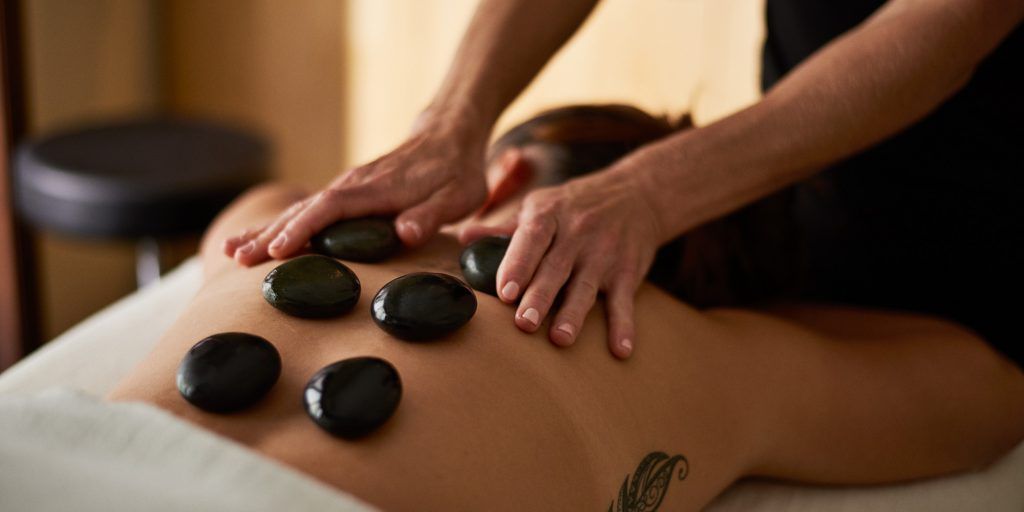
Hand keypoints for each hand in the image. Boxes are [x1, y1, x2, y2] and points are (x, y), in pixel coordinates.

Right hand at [224, 114, 489, 264]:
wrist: (448, 137)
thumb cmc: (456, 173)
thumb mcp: (456, 197)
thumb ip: (430, 215)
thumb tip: (406, 234)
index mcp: (376, 190)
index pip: (331, 209)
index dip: (304, 230)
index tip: (278, 250)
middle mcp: (353, 186)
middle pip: (303, 211)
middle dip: (269, 235)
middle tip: (237, 259)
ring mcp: (346, 188)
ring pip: (299, 210)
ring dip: (265, 230)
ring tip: (231, 252)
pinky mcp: (345, 194)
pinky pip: (307, 210)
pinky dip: (280, 224)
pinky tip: (258, 239)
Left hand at [462, 166, 664, 358]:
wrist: (637, 194)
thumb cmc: (577, 205)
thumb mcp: (542, 205)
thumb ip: (505, 228)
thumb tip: (464, 238)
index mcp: (550, 215)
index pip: (532, 238)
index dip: (518, 263)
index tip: (504, 291)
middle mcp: (577, 234)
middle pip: (556, 268)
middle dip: (540, 296)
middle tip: (524, 323)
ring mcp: (604, 254)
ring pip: (585, 286)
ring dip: (574, 314)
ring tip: (560, 339)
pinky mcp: (627, 272)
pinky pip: (624, 301)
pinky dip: (624, 326)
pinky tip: (620, 351)